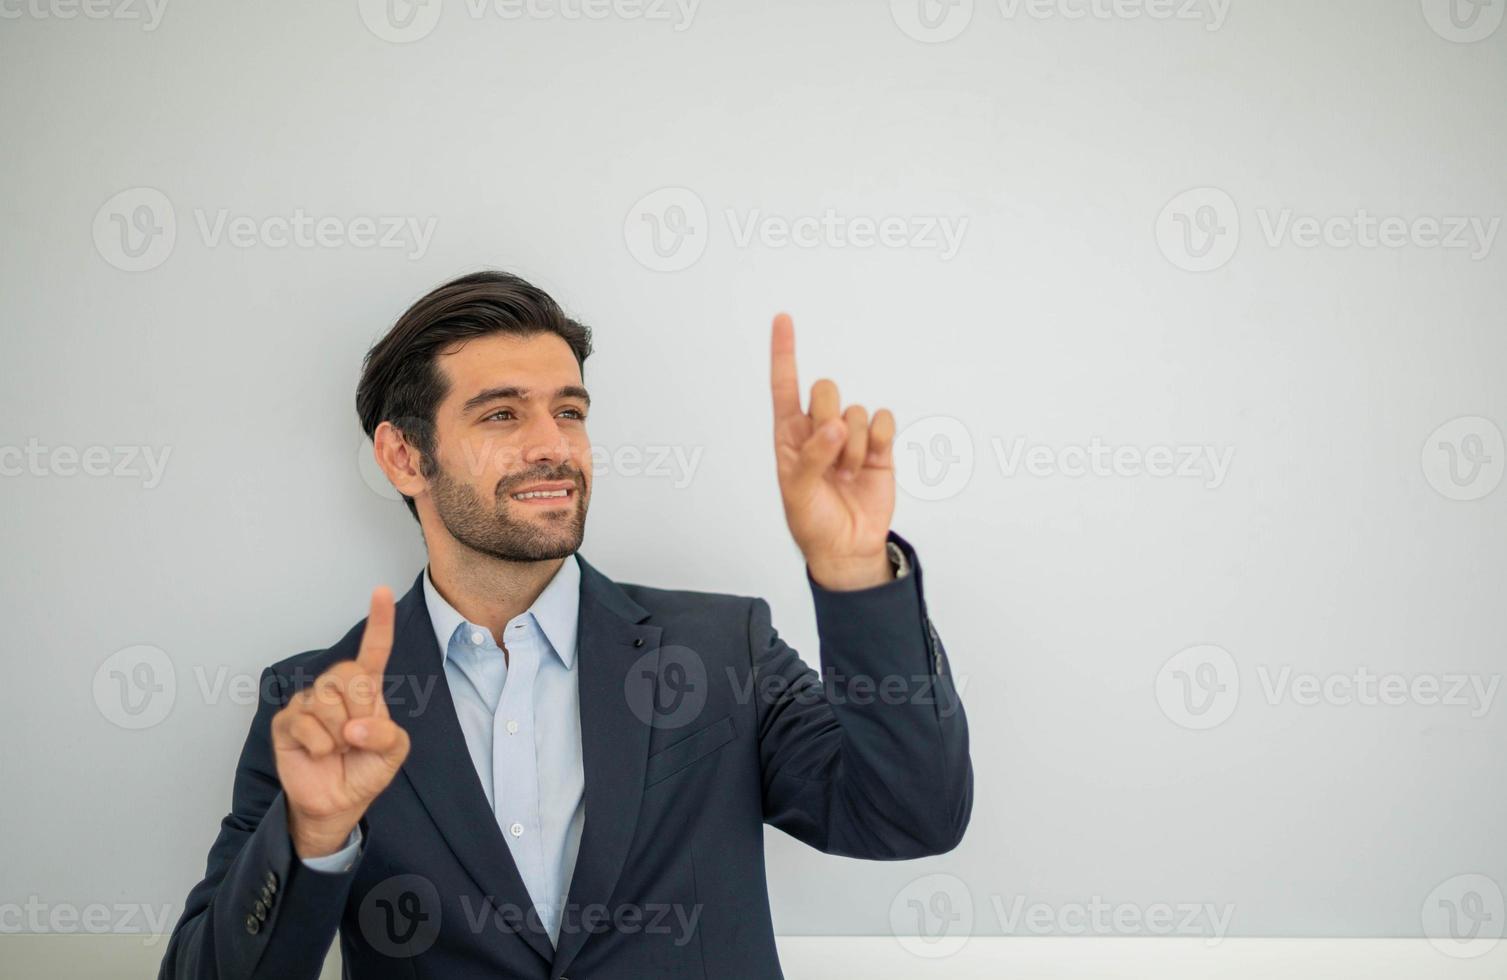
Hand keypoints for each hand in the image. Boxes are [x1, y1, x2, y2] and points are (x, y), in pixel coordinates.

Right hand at [272, 587, 410, 858]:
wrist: (338, 804)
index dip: (379, 621)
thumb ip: (387, 735)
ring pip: (325, 701)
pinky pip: (305, 723)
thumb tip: (354, 727)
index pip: (374, 650)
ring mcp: (308, 704)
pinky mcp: (286, 722)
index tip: (382, 591)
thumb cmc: (365, 771)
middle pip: (347, 674)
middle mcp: (335, 690)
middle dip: (359, 709)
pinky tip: (319, 753)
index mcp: (367, 690)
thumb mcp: (393, 754)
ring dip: (338, 734)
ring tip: (336, 749)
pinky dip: (319, 745)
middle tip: (356, 735)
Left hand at [769, 313, 896, 589]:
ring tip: (846, 476)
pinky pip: (883, 420)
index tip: (783, 318)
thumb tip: (835, 427)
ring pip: (856, 411)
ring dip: (853, 447)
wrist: (848, 546)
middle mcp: (819, 428)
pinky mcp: (879, 446)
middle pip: (825, 390)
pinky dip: (879, 439)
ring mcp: (851, 435)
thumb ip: (810, 457)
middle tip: (831, 455)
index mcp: (789, 434)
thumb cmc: (812, 520)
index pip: (785, 385)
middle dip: (829, 420)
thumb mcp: (796, 493)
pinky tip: (870, 462)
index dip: (784, 351)